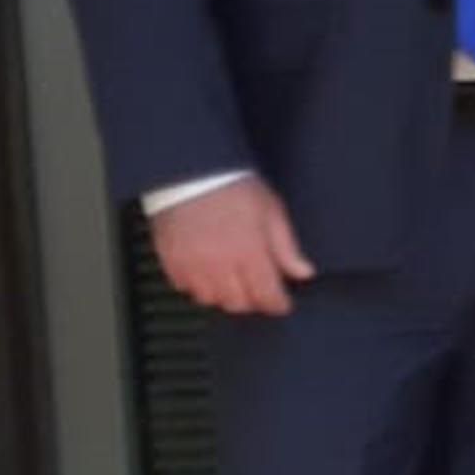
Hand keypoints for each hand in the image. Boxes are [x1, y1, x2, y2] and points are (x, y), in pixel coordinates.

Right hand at [152, 179, 314, 317]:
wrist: (192, 170)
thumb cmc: (234, 186)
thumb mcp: (271, 211)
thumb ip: (286, 247)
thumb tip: (303, 272)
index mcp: (249, 253)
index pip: (267, 296)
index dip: (278, 304)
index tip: (282, 303)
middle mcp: (220, 265)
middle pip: (239, 304)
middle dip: (253, 300)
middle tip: (258, 289)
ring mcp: (192, 266)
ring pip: (211, 300)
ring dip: (224, 295)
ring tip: (231, 279)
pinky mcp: (171, 262)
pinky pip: (184, 288)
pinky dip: (197, 286)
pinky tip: (206, 271)